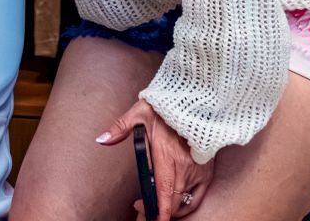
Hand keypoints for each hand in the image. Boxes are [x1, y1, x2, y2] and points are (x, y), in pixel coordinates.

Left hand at [98, 99, 212, 219]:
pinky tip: (174, 203)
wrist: (194, 101)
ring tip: (156, 208)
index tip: (151, 219)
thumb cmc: (165, 108)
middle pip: (172, 201)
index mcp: (166, 153)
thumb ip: (121, 128)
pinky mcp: (206, 172)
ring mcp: (197, 171)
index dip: (159, 210)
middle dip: (157, 210)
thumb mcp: (139, 113)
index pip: (164, 190)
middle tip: (143, 209)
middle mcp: (184, 165)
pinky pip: (197, 198)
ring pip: (184, 202)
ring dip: (170, 209)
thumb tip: (103, 139)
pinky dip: (186, 205)